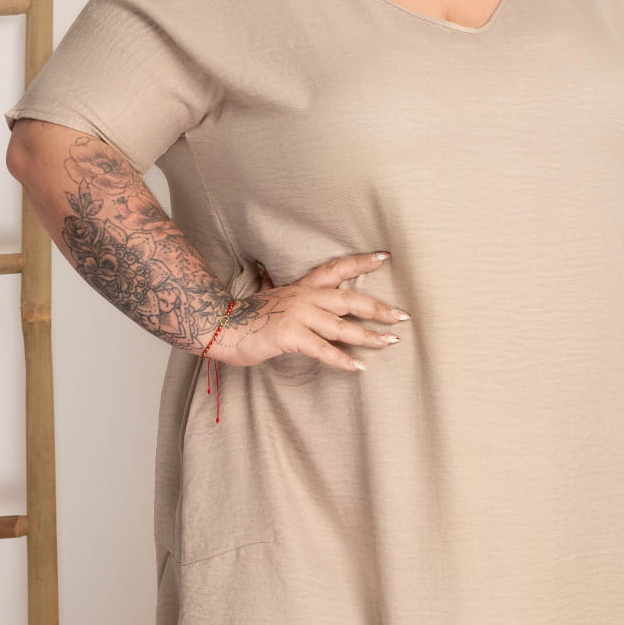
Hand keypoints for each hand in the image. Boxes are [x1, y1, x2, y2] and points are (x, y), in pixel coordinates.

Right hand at [209, 250, 409, 372]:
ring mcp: (298, 316)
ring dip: (368, 336)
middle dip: (379, 308)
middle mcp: (304, 297)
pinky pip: (322, 350)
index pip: (337, 268)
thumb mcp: (266, 294)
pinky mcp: (290, 336)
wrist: (220, 325)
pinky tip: (359, 367)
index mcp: (302, 286)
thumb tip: (265, 271)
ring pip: (342, 327)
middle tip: (403, 315)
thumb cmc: (246, 314)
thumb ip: (273, 284)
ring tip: (390, 342)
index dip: (361, 262)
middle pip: (350, 299)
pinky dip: (342, 360)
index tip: (385, 256)